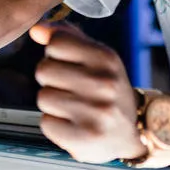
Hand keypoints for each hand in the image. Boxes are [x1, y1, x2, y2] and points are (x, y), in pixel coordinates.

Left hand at [30, 23, 144, 162]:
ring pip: (43, 97)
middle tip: (73, 91)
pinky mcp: (84, 139)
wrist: (133, 134)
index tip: (71, 67)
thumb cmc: (108, 91)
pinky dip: (55, 126)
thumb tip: (36, 30)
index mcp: (106, 59)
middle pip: (44, 70)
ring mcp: (96, 113)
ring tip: (74, 109)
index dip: (56, 55)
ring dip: (53, 105)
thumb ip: (66, 38)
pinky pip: (46, 124)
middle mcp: (104, 84)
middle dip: (52, 81)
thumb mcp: (96, 58)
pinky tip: (73, 126)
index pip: (56, 43)